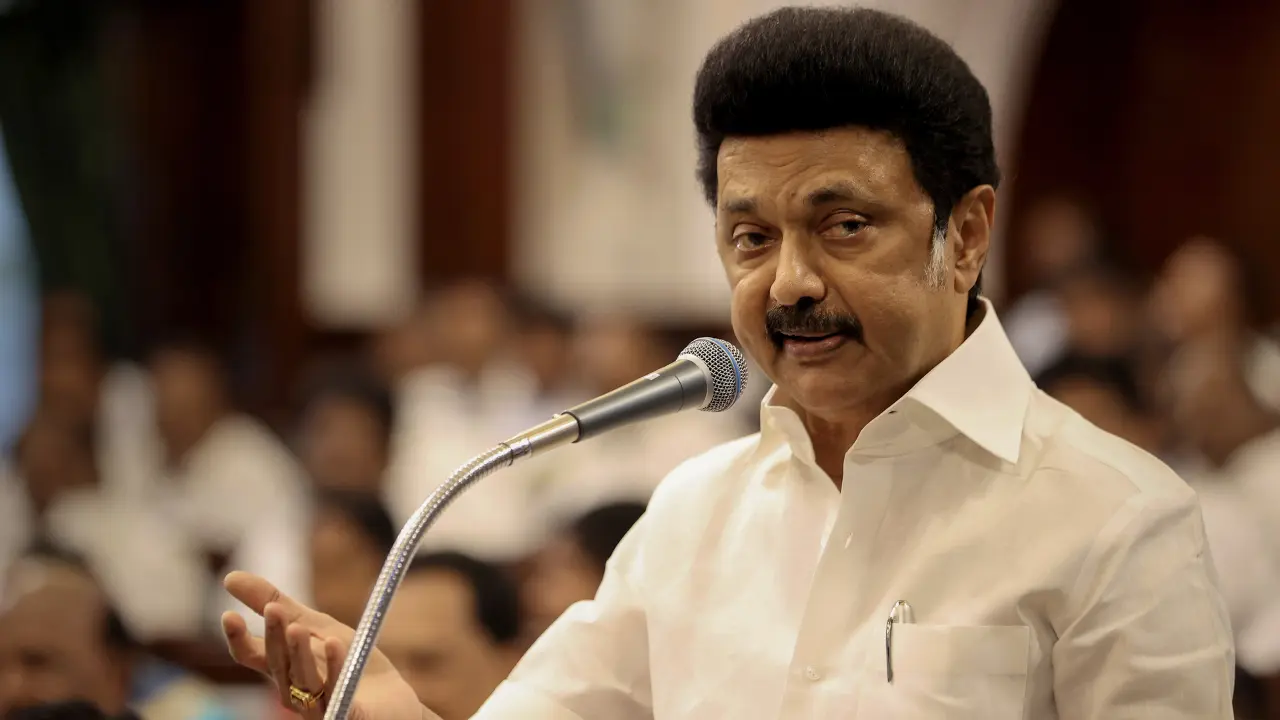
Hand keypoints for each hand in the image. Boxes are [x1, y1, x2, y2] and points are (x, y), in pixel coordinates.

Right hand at [221, 571, 434, 719]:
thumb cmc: (349, 662)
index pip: (252, 656)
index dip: (238, 639)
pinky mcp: (347, 714)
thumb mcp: (314, 625)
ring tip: (297, 628)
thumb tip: (229, 577)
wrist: (393, 700)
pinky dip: (335, 669)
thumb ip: (275, 603)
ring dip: (299, 654)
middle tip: (274, 609)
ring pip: (302, 681)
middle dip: (274, 637)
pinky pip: (338, 694)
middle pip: (278, 665)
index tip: (228, 614)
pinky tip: (334, 644)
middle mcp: (294, 691)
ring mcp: (319, 706)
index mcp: (284, 668)